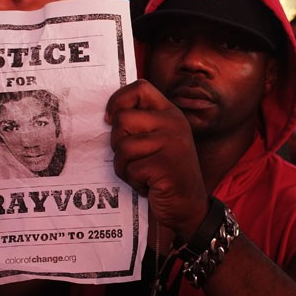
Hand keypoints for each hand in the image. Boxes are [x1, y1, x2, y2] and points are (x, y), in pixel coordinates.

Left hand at [106, 80, 208, 240]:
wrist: (188, 207)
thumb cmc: (166, 175)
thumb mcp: (159, 141)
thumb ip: (141, 124)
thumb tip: (107, 117)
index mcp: (171, 114)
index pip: (140, 88)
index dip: (118, 100)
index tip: (110, 120)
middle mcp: (174, 123)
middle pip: (122, 119)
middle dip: (118, 144)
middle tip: (135, 159)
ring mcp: (171, 143)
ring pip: (122, 147)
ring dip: (125, 167)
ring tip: (144, 175)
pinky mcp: (165, 165)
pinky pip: (130, 169)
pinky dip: (134, 182)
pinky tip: (150, 186)